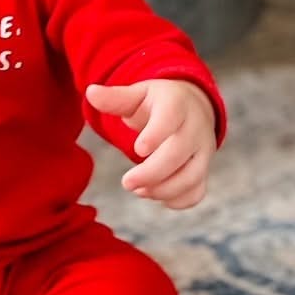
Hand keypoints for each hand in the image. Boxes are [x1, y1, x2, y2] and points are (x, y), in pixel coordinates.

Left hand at [85, 79, 216, 210]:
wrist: (192, 108)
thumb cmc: (158, 104)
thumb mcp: (138, 95)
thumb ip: (115, 98)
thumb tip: (91, 93)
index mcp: (176, 104)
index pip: (171, 117)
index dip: (156, 134)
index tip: (138, 149)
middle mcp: (195, 128)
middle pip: (179, 153)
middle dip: (152, 172)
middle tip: (126, 183)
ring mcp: (203, 151)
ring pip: (191, 176)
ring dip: (163, 190)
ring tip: (138, 190)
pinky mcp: (203, 171)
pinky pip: (196, 192)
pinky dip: (176, 201)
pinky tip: (154, 195)